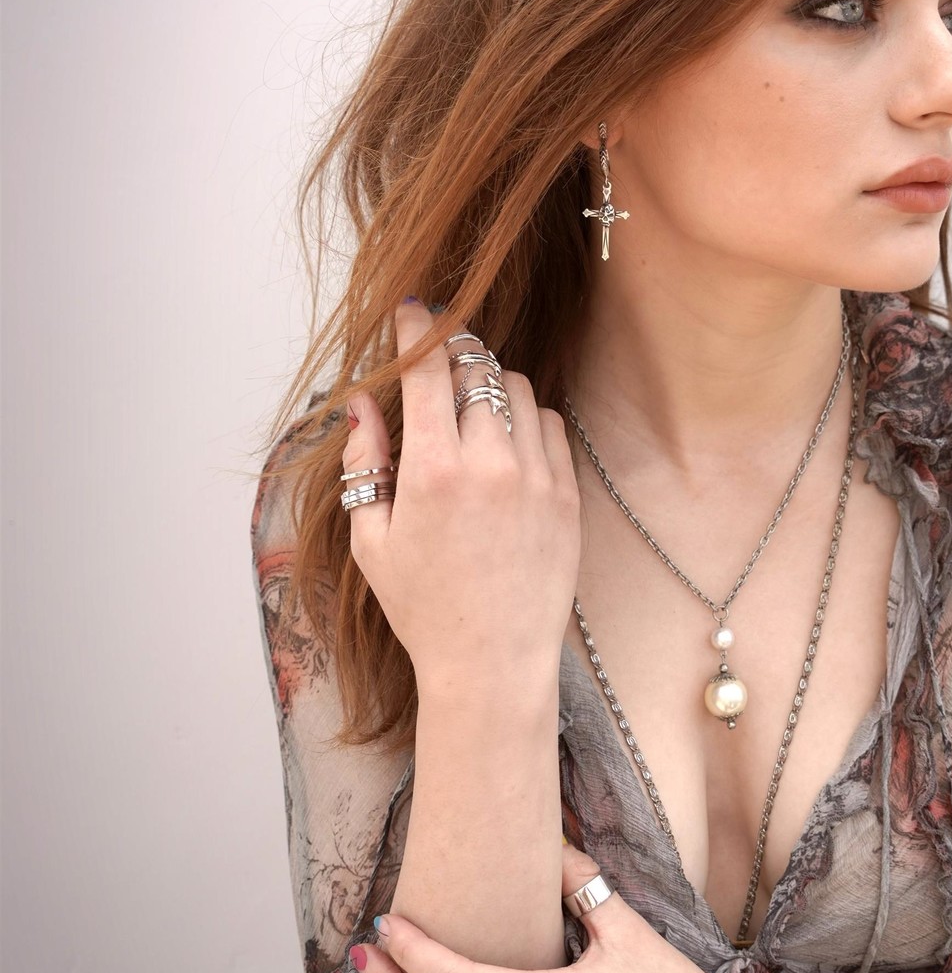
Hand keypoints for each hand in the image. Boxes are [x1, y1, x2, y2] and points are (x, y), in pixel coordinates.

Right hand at [341, 298, 581, 685]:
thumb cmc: (422, 606)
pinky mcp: (567, 495)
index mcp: (432, 471)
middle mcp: (490, 464)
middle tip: (438, 357)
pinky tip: (505, 441)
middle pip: (476, 367)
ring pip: (517, 389)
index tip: (412, 309)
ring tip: (469, 406)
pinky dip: (526, 418)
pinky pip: (549, 425)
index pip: (426, 369)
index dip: (417, 330)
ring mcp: (537, 477)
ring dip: (490, 384)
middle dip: (454, 353)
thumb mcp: (370, 538)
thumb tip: (363, 402)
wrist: (492, 662)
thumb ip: (363, 462)